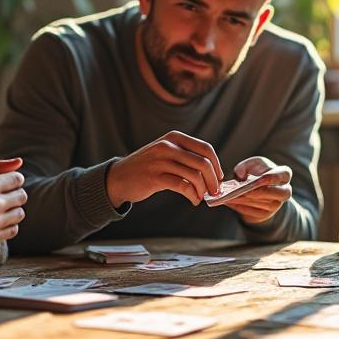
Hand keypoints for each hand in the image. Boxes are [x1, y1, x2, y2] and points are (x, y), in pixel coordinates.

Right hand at [105, 131, 223, 206]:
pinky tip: (193, 200)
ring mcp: (160, 160)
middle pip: (203, 163)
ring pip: (194, 176)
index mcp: (174, 138)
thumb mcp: (166, 154)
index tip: (219, 178)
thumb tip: (213, 172)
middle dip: (213, 180)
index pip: (205, 149)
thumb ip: (186, 157)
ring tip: (200, 197)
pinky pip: (182, 186)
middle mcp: (168, 146)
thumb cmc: (147, 168)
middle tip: (214, 192)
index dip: (216, 165)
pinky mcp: (155, 176)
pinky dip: (192, 196)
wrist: (119, 177)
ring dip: (202, 190)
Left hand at [220, 156, 292, 224]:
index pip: (284, 175)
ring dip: (247, 200)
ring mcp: (276, 205)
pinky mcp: (266, 214)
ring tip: (231, 196)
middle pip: (278, 193)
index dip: (273, 178)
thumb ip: (245, 166)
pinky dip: (241, 207)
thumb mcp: (252, 164)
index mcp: (283, 174)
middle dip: (260, 192)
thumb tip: (240, 175)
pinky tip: (230, 201)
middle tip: (244, 191)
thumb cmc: (256, 172)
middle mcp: (284, 191)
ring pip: (264, 204)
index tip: (261, 179)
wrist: (257, 189)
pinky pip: (254, 212)